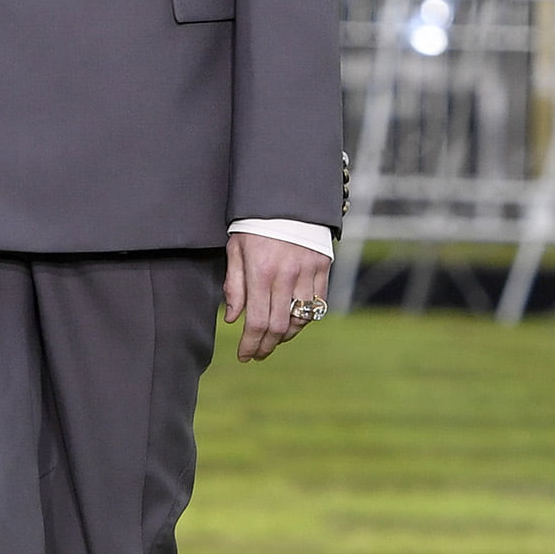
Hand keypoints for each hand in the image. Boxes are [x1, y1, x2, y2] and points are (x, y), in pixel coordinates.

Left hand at [223, 234, 330, 362]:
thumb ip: (234, 285)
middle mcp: (285, 276)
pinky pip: (317, 305)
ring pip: (300, 320)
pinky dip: (304, 320)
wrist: (288, 197)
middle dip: (266, 346)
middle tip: (257, 354)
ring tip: (273, 339)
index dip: (250, 344)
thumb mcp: (235, 249)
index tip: (244, 356)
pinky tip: (292, 322)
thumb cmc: (255, 224)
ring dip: (286, 336)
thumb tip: (232, 319)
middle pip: (279, 327)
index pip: (256, 321)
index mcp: (260, 272)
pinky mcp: (322, 269)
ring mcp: (307, 273)